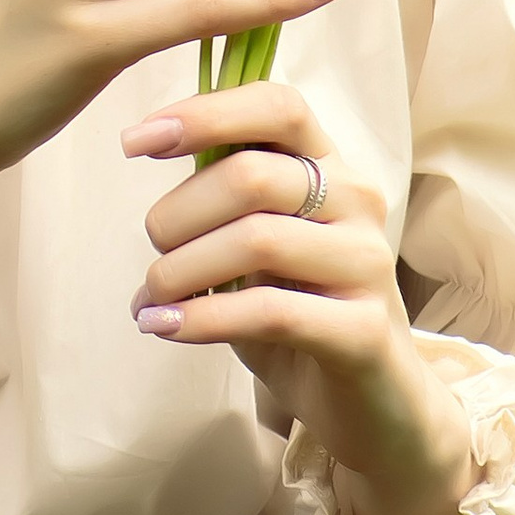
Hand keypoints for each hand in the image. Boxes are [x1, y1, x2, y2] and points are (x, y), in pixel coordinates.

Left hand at [123, 80, 477, 514]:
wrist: (378, 407)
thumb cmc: (302, 316)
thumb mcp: (256, 252)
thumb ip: (220, 207)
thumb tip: (147, 177)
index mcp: (331, 168)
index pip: (277, 107)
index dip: (204, 113)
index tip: (136, 139)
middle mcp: (359, 202)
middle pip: (252, 174)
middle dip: (179, 213)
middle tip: (152, 252)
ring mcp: (369, 265)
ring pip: (258, 239)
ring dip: (183, 270)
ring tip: (151, 299)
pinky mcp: (366, 331)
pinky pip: (271, 311)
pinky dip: (204, 318)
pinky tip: (165, 328)